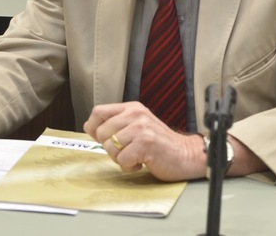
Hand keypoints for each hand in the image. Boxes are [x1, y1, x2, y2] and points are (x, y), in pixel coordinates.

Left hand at [83, 102, 205, 181]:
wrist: (186, 155)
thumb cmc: (160, 144)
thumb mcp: (138, 126)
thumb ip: (117, 124)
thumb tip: (90, 127)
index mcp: (132, 108)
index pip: (99, 111)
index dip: (94, 127)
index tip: (102, 138)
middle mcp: (136, 114)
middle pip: (102, 132)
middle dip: (110, 147)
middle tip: (127, 151)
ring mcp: (141, 128)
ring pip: (110, 147)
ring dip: (120, 159)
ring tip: (136, 156)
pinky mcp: (145, 143)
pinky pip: (122, 160)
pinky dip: (130, 167)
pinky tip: (142, 162)